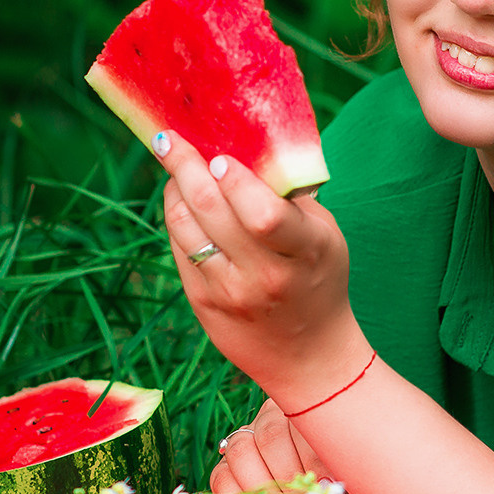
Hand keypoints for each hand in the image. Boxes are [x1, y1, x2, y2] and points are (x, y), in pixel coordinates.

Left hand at [156, 132, 368, 404]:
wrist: (308, 355)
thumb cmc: (319, 278)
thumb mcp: (324, 235)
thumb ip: (290, 195)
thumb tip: (246, 145)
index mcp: (305, 251)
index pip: (263, 214)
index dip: (235, 180)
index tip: (221, 157)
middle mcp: (264, 275)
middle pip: (211, 210)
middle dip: (185, 165)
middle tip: (169, 139)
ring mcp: (228, 292)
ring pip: (184, 226)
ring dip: (174, 187)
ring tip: (175, 164)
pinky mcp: (203, 303)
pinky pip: (178, 247)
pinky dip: (176, 216)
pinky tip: (181, 198)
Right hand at [212, 397, 334, 493]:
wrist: (325, 487)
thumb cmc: (339, 477)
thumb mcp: (346, 471)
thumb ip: (343, 477)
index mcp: (306, 408)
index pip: (304, 425)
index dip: (314, 458)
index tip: (326, 488)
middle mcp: (271, 416)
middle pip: (270, 437)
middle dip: (286, 480)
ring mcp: (246, 437)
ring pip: (241, 453)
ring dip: (262, 493)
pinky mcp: (227, 464)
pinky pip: (221, 477)